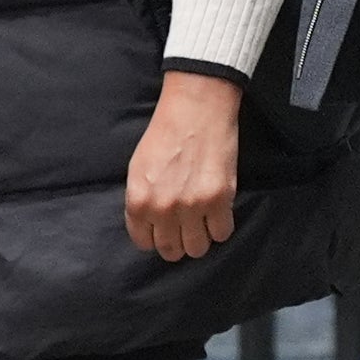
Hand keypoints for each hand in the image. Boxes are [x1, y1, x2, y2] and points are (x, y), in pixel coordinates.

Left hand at [125, 71, 239, 259]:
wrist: (195, 109)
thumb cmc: (165, 133)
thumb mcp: (138, 169)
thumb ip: (142, 201)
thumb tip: (151, 226)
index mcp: (138, 201)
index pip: (144, 243)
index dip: (155, 236)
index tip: (164, 228)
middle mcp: (162, 208)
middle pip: (171, 250)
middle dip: (178, 241)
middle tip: (185, 225)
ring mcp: (192, 206)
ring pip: (198, 248)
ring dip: (200, 237)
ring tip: (203, 219)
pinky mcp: (219, 199)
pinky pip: (222, 234)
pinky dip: (221, 226)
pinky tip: (218, 211)